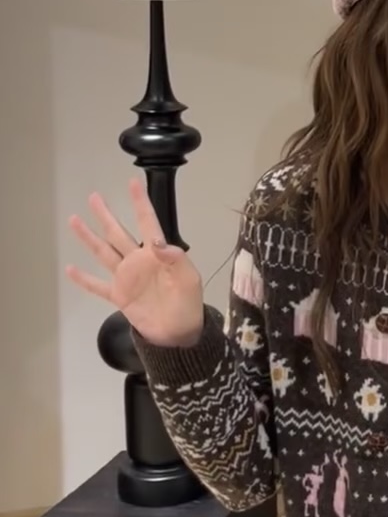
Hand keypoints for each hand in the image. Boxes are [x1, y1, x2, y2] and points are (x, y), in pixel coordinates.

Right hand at [66, 177, 205, 348]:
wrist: (178, 334)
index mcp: (157, 254)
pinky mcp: (119, 296)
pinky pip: (98, 286)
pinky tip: (70, 269)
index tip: (133, 183)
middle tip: (94, 196)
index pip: (147, 223)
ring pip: (103, 253)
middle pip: (117, 233)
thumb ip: (175, 259)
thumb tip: (156, 241)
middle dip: (105, 215)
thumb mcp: (189, 280)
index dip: (140, 203)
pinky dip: (84, 279)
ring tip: (75, 220)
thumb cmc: (188, 304)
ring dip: (89, 238)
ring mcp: (126, 278)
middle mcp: (138, 261)